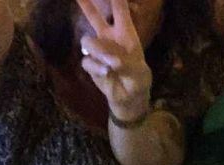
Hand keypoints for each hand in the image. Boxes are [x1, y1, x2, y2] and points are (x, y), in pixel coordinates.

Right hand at [77, 0, 152, 122]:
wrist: (128, 97)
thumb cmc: (137, 79)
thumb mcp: (138, 73)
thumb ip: (125, 64)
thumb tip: (109, 60)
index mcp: (126, 34)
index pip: (120, 11)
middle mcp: (110, 37)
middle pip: (95, 16)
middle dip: (85, 3)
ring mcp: (98, 49)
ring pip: (88, 41)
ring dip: (99, 52)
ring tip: (112, 65)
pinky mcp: (90, 62)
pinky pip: (87, 60)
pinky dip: (96, 68)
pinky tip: (107, 74)